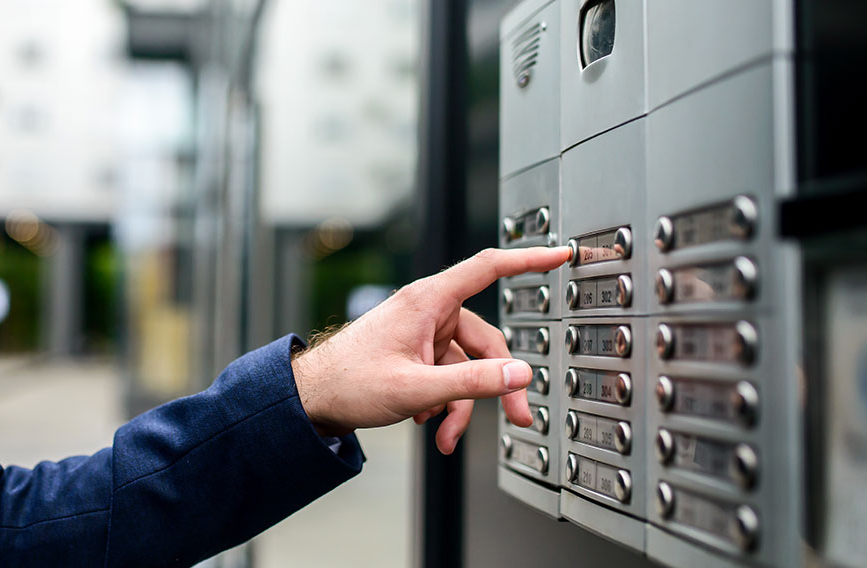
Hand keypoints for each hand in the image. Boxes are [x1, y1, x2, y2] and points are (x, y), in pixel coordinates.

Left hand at [291, 246, 570, 454]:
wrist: (310, 399)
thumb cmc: (348, 382)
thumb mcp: (417, 388)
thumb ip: (472, 382)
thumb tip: (519, 375)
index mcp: (427, 301)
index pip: (487, 268)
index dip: (527, 259)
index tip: (559, 254)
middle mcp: (427, 313)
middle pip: (485, 341)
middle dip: (496, 385)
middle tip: (515, 418)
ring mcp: (421, 334)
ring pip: (465, 367)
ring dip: (460, 404)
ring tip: (444, 434)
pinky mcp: (415, 354)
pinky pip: (446, 375)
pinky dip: (442, 401)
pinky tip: (425, 421)